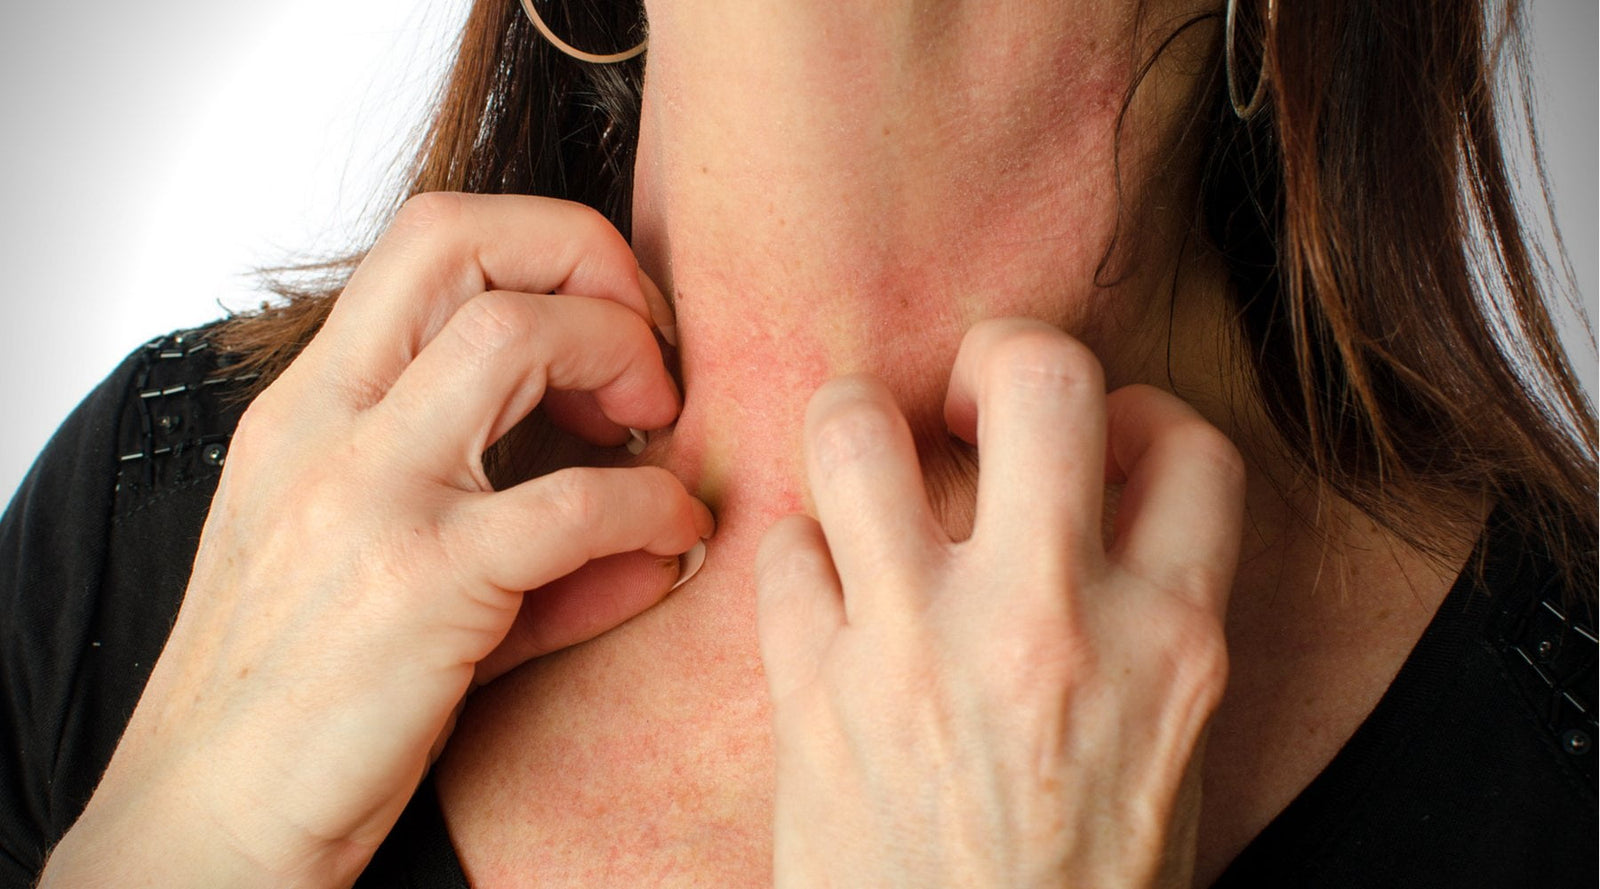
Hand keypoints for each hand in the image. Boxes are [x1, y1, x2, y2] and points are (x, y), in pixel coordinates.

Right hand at [42, 193, 711, 887]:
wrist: (208, 818)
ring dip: (622, 361)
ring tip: (656, 431)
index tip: (616, 318)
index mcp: (309, 404)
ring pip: (515, 338)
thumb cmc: (298, 693)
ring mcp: (367, 497)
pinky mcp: (418, 587)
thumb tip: (663, 531)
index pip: (430, 237)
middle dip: (593, 265)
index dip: (551, 244)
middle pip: (465, 243)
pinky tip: (675, 538)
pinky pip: (574, 502)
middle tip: (651, 356)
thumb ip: (518, 530)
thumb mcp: (382, 569)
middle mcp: (325, 425)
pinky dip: (654, 505)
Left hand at [757, 319, 1243, 887]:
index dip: (1139, 417)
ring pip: (855, 428)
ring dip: (854, 422)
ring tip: (865, 463)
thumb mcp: (1169, 748)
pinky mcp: (813, 693)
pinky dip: (796, 555)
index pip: (1186, 445)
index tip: (1099, 446)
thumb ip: (1153, 614)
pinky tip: (822, 593)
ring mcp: (917, 650)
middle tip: (971, 398)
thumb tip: (1101, 492)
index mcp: (1170, 643)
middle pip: (1037, 376)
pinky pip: (780, 549)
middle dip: (999, 353)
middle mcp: (1049, 624)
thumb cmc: (1078, 882)